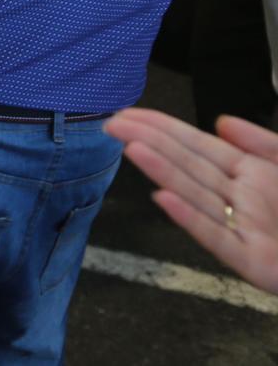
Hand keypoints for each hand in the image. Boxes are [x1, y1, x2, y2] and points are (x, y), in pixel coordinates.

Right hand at [106, 107, 277, 294]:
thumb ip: (262, 143)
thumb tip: (221, 123)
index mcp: (250, 174)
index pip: (195, 144)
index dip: (161, 127)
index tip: (128, 113)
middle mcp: (239, 199)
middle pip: (187, 165)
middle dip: (149, 141)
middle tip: (112, 124)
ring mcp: (243, 229)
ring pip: (195, 195)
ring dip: (162, 172)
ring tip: (132, 148)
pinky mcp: (252, 262)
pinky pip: (217, 237)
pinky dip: (190, 219)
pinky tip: (165, 199)